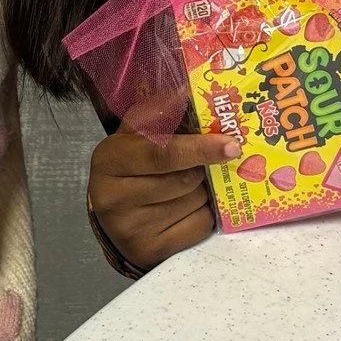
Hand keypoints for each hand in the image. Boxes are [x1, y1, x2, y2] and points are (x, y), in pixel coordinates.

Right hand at [88, 117, 232, 270]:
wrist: (115, 221)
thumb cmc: (130, 170)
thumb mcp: (134, 138)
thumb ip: (156, 114)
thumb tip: (184, 88)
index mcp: (109, 159)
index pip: (163, 153)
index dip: (200, 147)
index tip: (231, 144)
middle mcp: (113, 197)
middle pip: (185, 180)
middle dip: (202, 171)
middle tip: (200, 167)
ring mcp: (130, 229)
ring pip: (195, 203)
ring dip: (203, 192)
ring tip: (189, 188)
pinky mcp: (150, 251)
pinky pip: (198, 227)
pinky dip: (203, 216)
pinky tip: (188, 210)